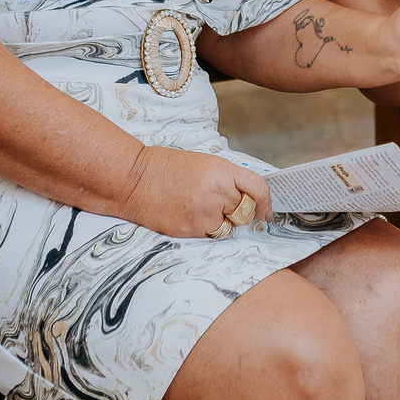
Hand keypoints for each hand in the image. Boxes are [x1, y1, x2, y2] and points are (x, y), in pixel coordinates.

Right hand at [122, 147, 272, 238]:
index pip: (258, 188)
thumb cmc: (166, 169)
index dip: (266, 203)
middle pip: (244, 211)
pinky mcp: (190, 230)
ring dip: (217, 222)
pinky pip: (208, 235)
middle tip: (216, 204)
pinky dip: (201, 229)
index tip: (266, 212)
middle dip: (236, 211)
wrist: (133, 179)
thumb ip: (227, 180)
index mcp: (222, 170)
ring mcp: (204, 213)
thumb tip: (247, 198)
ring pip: (227, 227)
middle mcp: (217, 192)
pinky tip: (184, 214)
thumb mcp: (203, 164)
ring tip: (194, 207)